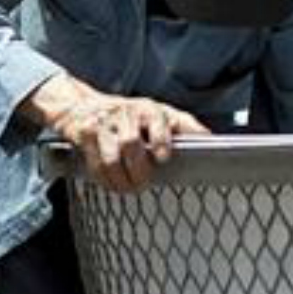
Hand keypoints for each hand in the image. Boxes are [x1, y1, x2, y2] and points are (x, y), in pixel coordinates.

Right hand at [21, 74, 208, 192]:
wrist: (80, 105)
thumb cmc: (129, 116)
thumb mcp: (158, 115)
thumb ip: (184, 127)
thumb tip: (212, 140)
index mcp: (148, 108)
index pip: (157, 119)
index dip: (160, 138)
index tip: (163, 158)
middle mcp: (126, 112)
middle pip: (131, 144)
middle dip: (138, 170)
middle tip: (142, 184)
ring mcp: (103, 123)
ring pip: (111, 158)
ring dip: (121, 179)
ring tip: (128, 188)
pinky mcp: (84, 134)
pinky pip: (94, 163)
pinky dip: (104, 179)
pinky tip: (111, 183)